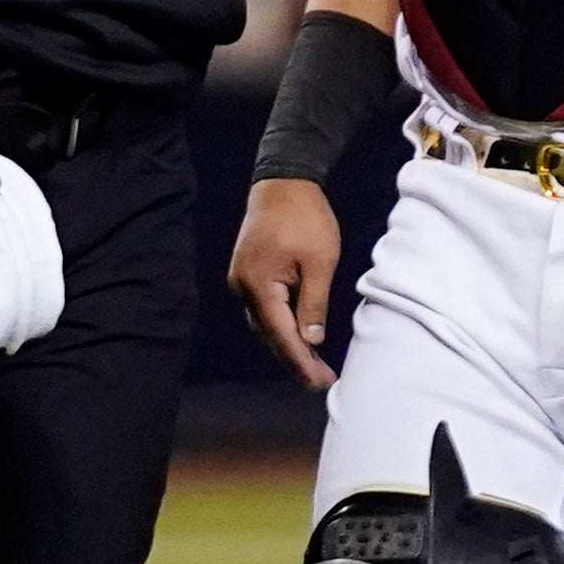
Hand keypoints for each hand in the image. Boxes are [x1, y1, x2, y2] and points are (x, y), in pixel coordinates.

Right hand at [230, 177, 344, 389]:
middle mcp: (243, 287)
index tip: (321, 383)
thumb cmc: (305, 217)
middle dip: (296, 359)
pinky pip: (265, 308)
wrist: (283, 180)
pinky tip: (300, 334)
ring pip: (266, 323)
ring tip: (315, 364)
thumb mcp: (319, 262)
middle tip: (322, 381)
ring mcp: (242, 280)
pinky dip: (282, 324)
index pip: (282, 335)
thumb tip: (312, 340)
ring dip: (288, 344)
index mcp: (258, 285)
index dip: (302, 362)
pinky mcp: (248, 273)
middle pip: (269, 335)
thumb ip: (313, 304)